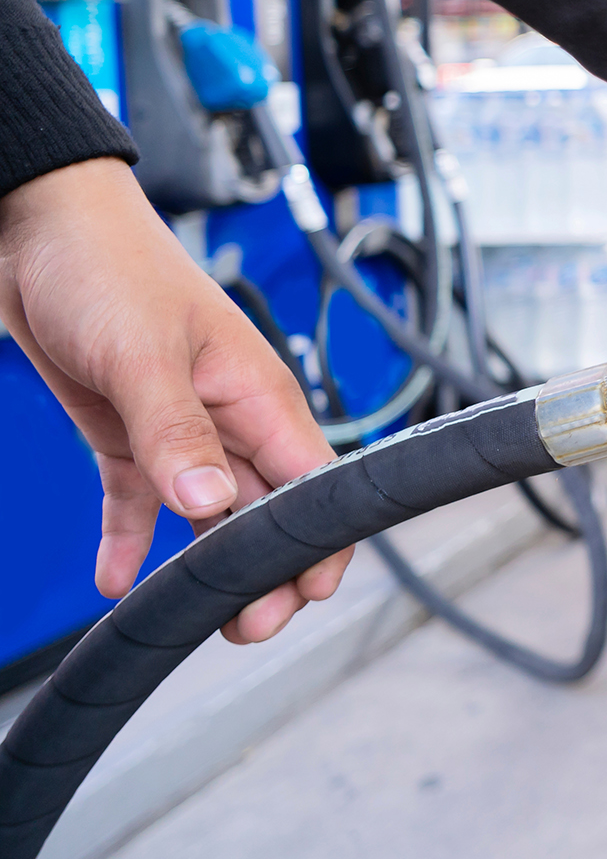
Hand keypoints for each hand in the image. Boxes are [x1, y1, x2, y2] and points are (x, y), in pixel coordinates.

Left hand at [0, 158, 348, 643]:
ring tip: (189, 620)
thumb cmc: (108, 266)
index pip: (312, 484)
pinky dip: (133, 541)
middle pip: (265, 512)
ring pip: (209, 514)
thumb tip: (210, 504)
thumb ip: (177, 431)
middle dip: (262, 574)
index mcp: (259, 393)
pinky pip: (141, 501)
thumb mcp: (142, 352)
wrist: (36, 229)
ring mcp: (181, 427)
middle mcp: (230, 417)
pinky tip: (118, 580)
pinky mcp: (130, 432)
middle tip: (244, 629)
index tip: (304, 595)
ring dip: (204, 567)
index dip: (318, 542)